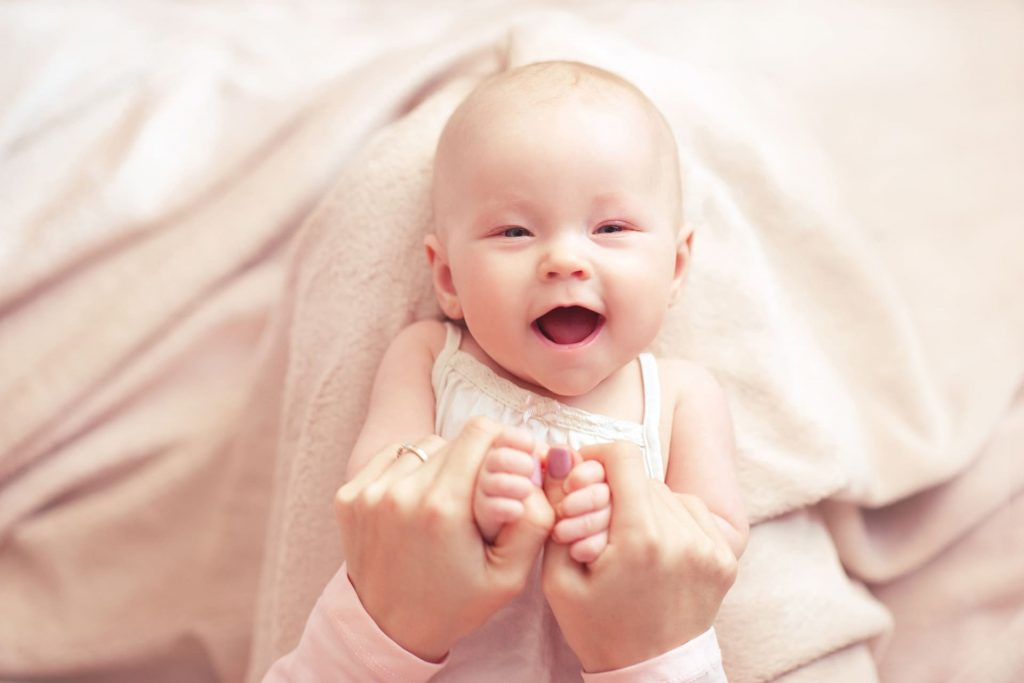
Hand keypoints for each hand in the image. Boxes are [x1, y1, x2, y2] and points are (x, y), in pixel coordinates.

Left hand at [335, 417, 553, 661]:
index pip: (481, 432)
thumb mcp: (508, 577)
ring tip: (447, 503)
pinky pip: (393, 458)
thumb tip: (536, 469)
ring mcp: (370, 493)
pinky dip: (410, 470)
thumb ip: (533, 522)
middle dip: (475, 458)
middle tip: (480, 493)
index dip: (503, 441)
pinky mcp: (349, 496)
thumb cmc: (454, 604)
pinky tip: (418, 502)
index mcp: (444, 508)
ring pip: (423, 447)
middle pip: (454, 440)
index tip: (510, 462)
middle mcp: (402, 493)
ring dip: (442, 465)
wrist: (388, 631)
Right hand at [541, 441, 737, 672]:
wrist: (650, 674)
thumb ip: (557, 514)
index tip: (583, 472)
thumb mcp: (558, 579)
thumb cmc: (599, 629)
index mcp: (639, 539)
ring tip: (625, 537)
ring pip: (667, 492)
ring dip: (643, 503)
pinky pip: (692, 512)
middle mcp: (682, 537)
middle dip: (615, 488)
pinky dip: (670, 517)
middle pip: (642, 477)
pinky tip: (653, 543)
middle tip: (596, 518)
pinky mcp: (725, 557)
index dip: (597, 456)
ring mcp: (709, 547)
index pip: (623, 457)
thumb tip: (563, 461)